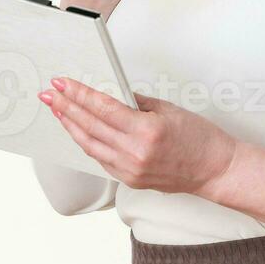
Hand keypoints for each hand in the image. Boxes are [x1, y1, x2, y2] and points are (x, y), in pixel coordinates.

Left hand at [36, 76, 237, 197]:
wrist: (216, 170)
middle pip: (89, 126)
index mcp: (145, 131)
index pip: (102, 108)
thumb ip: (135, 102)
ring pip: (89, 146)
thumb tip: (110, 94)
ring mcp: (130, 170)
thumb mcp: (167, 109)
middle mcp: (134, 153)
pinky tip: (78, 131)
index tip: (62, 83)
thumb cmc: (200, 139)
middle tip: (49, 94)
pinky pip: (101, 159)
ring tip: (57, 111)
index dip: (78, 94)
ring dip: (70, 126)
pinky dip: (87, 143)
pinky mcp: (130, 180)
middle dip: (65, 107)